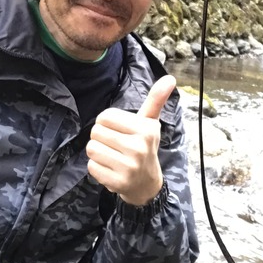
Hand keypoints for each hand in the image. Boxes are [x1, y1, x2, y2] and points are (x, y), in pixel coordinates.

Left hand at [86, 74, 175, 205]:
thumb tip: (170, 78)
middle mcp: (139, 148)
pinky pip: (91, 167)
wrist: (147, 184)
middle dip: (101, 137)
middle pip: (96, 132)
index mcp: (146, 129)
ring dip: (98, 152)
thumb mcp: (150, 123)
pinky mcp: (118, 182)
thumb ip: (156, 99)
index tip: (118, 130)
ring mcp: (129, 167)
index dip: (107, 122)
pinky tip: (111, 169)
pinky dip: (97, 168)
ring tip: (112, 156)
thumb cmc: (144, 146)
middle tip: (114, 145)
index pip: (105, 116)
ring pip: (91, 149)